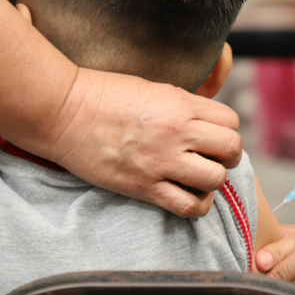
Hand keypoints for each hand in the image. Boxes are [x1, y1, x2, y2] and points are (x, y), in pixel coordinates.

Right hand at [38, 68, 241, 216]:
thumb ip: (183, 105)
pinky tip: (188, 196)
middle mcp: (177, 131)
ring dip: (213, 181)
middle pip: (231, 149)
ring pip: (216, 179)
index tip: (213, 137)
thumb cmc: (103, 95)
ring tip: (199, 178)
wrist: (62, 112)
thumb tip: (206, 122)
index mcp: (180, 103)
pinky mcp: (144, 186)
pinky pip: (189, 206)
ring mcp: (161, 161)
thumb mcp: (154, 88)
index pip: (231, 121)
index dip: (226, 130)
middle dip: (228, 156)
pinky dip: (197, 206)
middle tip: (212, 158)